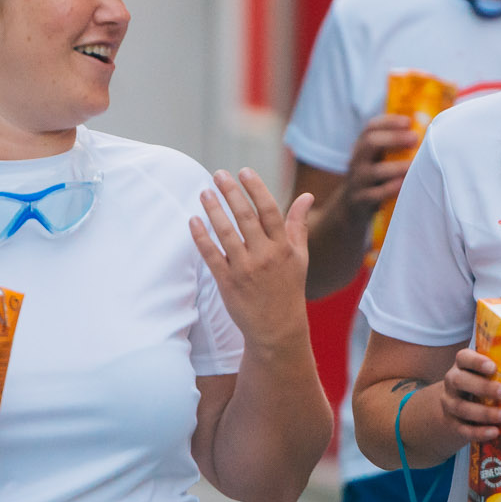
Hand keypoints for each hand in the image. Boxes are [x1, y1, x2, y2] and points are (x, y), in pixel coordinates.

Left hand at [192, 168, 312, 343]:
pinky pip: (211, 256)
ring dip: (213, 210)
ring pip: (225, 233)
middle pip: (245, 217)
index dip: (256, 189)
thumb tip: (307, 196)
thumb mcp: (299, 256)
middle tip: (218, 174)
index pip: (269, 211)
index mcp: (283, 248)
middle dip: (230, 192)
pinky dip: (201, 237)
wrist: (277, 329)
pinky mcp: (228, 283)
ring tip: (204, 192)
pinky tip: (193, 221)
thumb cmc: (288, 289)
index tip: (243, 171)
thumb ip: (298, 225)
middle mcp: (265, 256)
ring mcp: (245, 270)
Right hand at [342, 114, 424, 213]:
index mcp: (362, 147)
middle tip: (414, 138)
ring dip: (396, 166)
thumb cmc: (375, 178)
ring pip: (373, 171)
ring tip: (413, 164)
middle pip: (370, 143)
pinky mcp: (361, 201)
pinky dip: (389, 189)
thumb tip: (425, 124)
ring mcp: (357, 181)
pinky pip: (374, 195)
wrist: (351, 207)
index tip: (408, 122)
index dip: (389, 122)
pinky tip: (403, 184)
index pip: (371, 128)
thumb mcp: (378, 159)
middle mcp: (357, 161)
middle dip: (394, 138)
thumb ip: (396, 145)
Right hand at [437, 347, 500, 444]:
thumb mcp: (488, 377)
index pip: (463, 357)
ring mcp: (450, 404)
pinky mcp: (452, 424)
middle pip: (460, 381)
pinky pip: (463, 429)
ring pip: (462, 408)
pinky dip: (479, 432)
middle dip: (485, 388)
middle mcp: (452, 382)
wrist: (458, 412)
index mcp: (462, 366)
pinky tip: (495, 432)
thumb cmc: (481, 388)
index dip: (476, 361)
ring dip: (487, 413)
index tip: (493, 367)